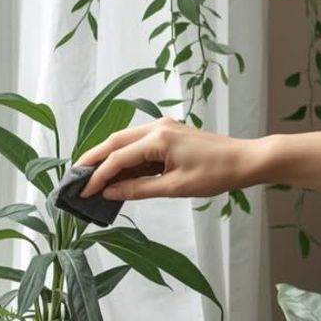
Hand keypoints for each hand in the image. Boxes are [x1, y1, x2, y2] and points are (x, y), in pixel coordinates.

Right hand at [76, 118, 254, 199]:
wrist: (245, 160)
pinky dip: (123, 157)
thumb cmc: (216, 174)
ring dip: (106, 157)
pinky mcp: (168, 134)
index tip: (83, 192)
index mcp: (158, 139)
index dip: (98, 176)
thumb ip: (139, 189)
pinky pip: (138, 144)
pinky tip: (116, 172)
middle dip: (92, 159)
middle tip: (74, 176)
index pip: (118, 158)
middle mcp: (157, 127)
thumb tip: (110, 192)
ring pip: (124, 141)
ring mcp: (163, 128)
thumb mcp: (175, 188)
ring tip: (89, 175)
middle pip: (114, 142)